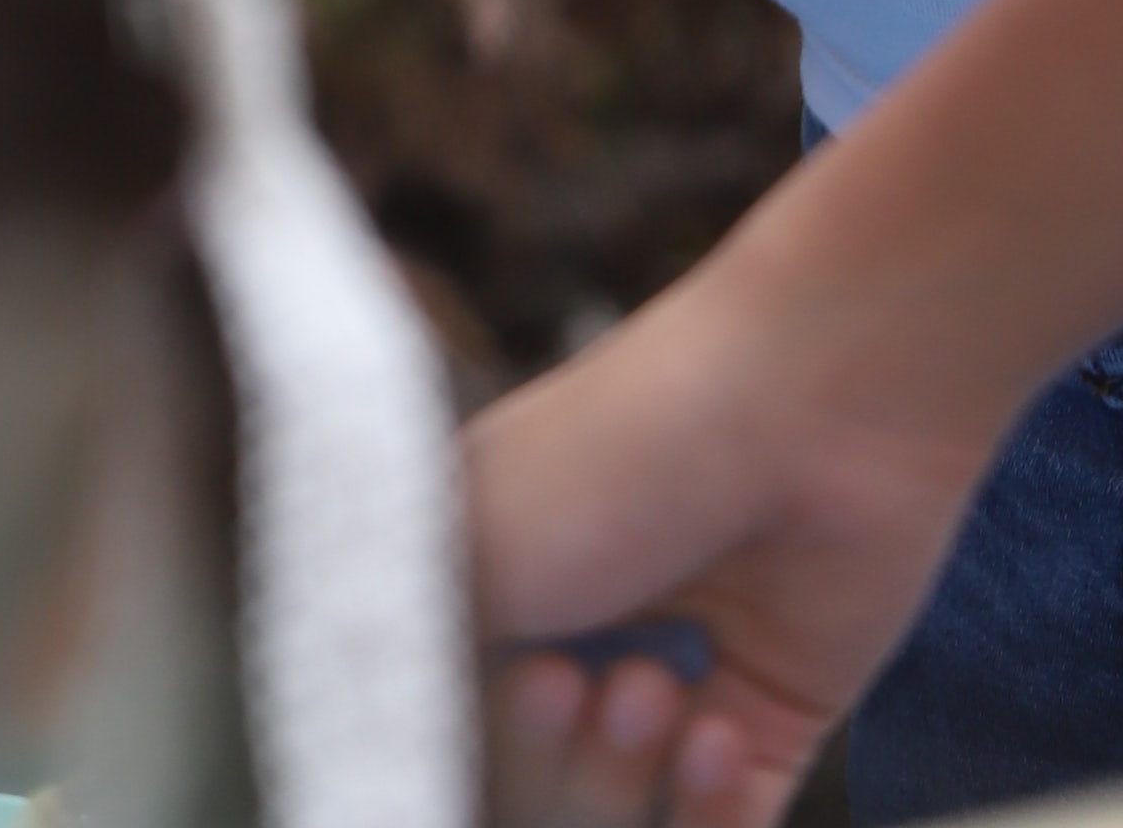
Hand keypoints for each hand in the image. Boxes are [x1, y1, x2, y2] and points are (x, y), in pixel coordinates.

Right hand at [465, 251, 1003, 827]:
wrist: (809, 415)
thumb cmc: (621, 453)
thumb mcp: (474, 549)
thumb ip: (420, 666)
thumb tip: (393, 740)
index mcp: (488, 576)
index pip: (459, 722)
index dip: (490, 735)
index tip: (527, 676)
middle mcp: (574, 630)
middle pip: (540, 783)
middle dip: (564, 763)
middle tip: (592, 684)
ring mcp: (674, 675)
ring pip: (630, 811)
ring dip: (636, 780)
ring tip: (671, 698)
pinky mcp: (769, 712)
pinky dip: (716, 813)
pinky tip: (723, 737)